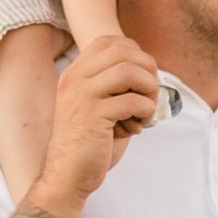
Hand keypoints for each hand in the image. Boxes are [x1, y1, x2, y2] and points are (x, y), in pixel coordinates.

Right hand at [34, 36, 159, 205]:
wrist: (66, 176)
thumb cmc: (87, 143)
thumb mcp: (94, 106)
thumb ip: (113, 85)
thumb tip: (150, 72)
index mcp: (74, 74)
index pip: (108, 42)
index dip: (134, 53)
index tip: (142, 75)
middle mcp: (75, 80)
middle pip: (123, 52)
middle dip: (147, 70)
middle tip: (151, 94)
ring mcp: (82, 96)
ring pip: (129, 72)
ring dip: (149, 90)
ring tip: (146, 111)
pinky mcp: (93, 116)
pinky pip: (133, 101)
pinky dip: (145, 112)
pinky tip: (138, 126)